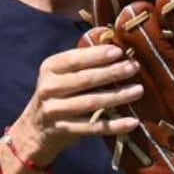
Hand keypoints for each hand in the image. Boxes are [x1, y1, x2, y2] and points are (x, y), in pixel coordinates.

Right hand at [14, 45, 143, 161]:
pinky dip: (114, 126)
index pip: (75, 59)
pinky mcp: (64, 130)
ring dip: (117, 96)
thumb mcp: (60, 74)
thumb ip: (82, 61)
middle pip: (85, 79)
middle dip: (112, 72)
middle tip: (134, 67)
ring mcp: (55, 110)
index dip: (97, 55)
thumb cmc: (57, 94)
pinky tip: (132, 122)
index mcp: (50, 68)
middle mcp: (49, 88)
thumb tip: (114, 43)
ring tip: (138, 90)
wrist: (35, 128)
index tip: (119, 51)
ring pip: (91, 103)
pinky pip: (93, 128)